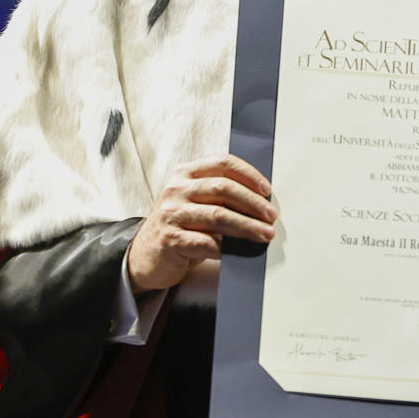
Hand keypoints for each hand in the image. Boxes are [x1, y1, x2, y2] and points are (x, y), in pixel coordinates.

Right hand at [127, 155, 276, 292]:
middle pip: (223, 189)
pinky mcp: (170, 240)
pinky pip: (205, 242)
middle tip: (271, 217)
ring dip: (246, 226)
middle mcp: (176, 189)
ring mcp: (171, 214)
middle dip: (253, 203)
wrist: (147, 254)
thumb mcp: (195, 201)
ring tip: (265, 234)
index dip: (250, 175)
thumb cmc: (181, 225)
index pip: (223, 163)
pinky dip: (226, 247)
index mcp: (185, 173)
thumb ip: (220, 195)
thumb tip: (262, 203)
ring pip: (218, 216)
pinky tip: (239, 251)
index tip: (267, 191)